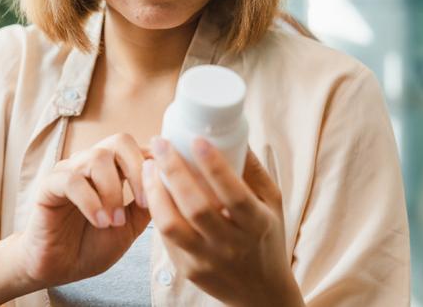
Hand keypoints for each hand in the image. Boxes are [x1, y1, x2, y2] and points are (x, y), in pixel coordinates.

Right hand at [14, 133, 152, 288]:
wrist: (57, 269)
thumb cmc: (90, 246)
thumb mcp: (129, 227)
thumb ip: (147, 204)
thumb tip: (171, 182)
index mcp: (112, 170)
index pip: (137, 148)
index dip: (155, 163)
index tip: (166, 189)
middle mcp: (90, 164)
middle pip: (119, 141)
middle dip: (137, 169)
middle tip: (143, 202)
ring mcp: (68, 171)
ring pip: (97, 158)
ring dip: (113, 191)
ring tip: (115, 222)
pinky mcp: (49, 186)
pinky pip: (71, 180)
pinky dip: (91, 201)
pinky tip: (99, 222)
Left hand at [142, 137, 304, 306]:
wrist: (262, 294)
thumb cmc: (266, 237)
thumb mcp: (272, 203)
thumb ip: (254, 170)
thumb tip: (235, 131)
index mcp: (257, 225)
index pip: (234, 194)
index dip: (214, 166)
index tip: (197, 140)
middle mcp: (232, 246)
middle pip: (196, 207)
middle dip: (174, 170)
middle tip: (161, 142)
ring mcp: (207, 260)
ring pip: (171, 225)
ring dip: (156, 191)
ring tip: (150, 165)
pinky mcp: (188, 270)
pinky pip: (166, 237)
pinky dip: (156, 210)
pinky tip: (153, 189)